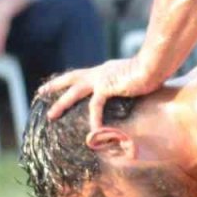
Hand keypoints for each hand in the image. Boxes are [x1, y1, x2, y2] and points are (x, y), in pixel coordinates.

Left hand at [39, 57, 156, 126]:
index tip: (61, 84)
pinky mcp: (106, 86)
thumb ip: (131, 88)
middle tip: (41, 92)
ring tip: (50, 115)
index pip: (84, 75)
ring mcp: (101, 77)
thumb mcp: (137, 81)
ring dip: (61, 103)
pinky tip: (95, 131)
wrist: (155, 65)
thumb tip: (136, 95)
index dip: (72, 80)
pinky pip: (95, 106)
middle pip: (71, 77)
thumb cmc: (153, 71)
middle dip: (55, 85)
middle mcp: (100, 71)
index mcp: (106, 69)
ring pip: (74, 92)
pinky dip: (95, 119)